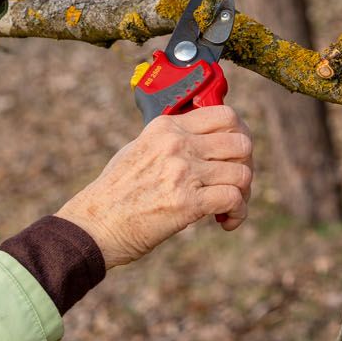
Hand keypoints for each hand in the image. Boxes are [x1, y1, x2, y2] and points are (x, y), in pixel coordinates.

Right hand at [58, 105, 253, 267]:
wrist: (95, 225)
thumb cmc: (113, 193)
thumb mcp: (137, 149)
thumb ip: (168, 141)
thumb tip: (201, 141)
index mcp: (166, 127)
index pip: (224, 115)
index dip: (239, 134)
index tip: (236, 152)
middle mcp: (177, 144)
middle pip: (240, 142)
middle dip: (246, 165)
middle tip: (236, 182)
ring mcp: (183, 171)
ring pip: (242, 173)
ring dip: (244, 193)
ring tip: (230, 207)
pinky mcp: (188, 202)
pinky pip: (233, 199)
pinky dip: (238, 213)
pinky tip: (227, 222)